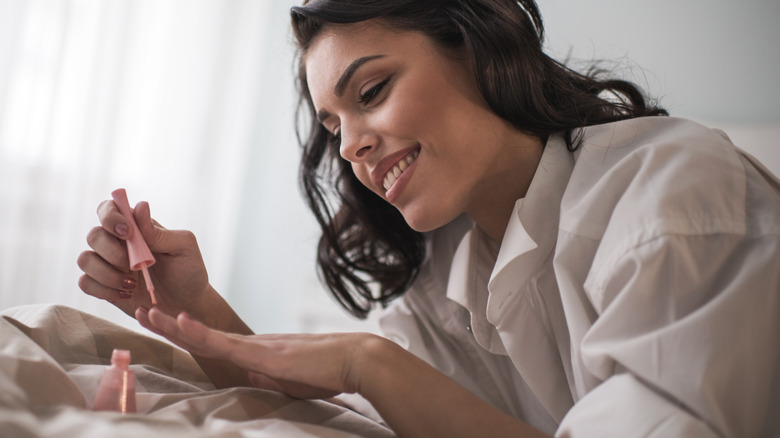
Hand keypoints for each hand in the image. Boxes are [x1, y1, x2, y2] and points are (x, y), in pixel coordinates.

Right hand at [77, 198, 211, 318]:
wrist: (188, 304)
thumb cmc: (188, 271)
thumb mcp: (183, 248)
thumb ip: (159, 231)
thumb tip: (140, 206)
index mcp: (136, 228)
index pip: (109, 208)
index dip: (110, 216)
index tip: (127, 233)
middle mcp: (117, 243)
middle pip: (93, 235)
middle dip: (112, 251)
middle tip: (135, 265)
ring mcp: (108, 265)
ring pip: (84, 259)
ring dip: (106, 273)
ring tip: (132, 284)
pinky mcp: (103, 286)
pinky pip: (84, 283)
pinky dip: (102, 289)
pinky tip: (126, 294)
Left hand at [136, 307, 374, 398]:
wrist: (353, 360)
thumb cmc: (328, 372)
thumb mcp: (290, 380)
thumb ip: (269, 377)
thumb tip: (250, 379)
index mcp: (255, 350)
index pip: (212, 343)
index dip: (185, 334)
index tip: (163, 324)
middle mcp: (250, 343)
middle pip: (201, 334)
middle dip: (168, 324)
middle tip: (142, 310)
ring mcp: (254, 346)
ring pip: (204, 334)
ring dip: (172, 324)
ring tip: (146, 312)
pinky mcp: (262, 353)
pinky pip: (224, 342)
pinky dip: (199, 332)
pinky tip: (180, 321)